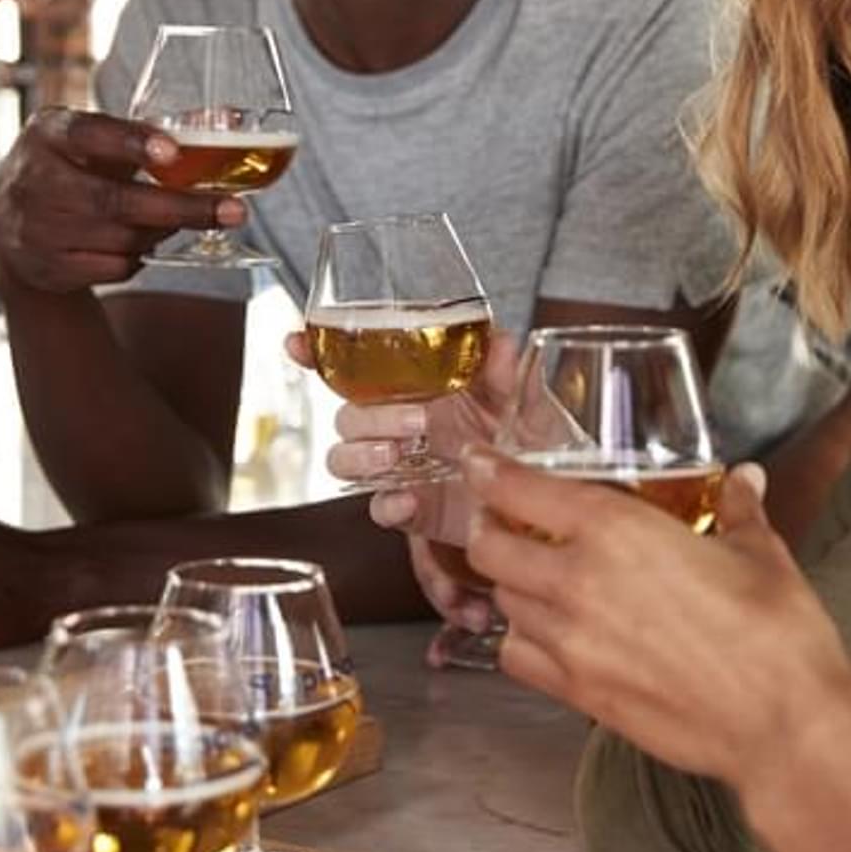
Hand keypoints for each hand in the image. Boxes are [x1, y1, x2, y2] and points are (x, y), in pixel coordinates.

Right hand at [0, 106, 240, 293]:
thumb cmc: (67, 168)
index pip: (89, 134)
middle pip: (115, 200)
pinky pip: (114, 268)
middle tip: (235, 211)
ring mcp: (35, 228)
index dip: (131, 143)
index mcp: (49, 133)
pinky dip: (139, 257)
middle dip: (182, 208)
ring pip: (122, 238)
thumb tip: (221, 119)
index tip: (172, 153)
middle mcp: (34, 180)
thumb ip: (141, 133)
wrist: (8, 222)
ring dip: (161, 232)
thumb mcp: (88, 139)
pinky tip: (140, 242)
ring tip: (177, 218)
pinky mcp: (45, 267)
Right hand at [296, 328, 520, 541]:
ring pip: (348, 459)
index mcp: (424, 386)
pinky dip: (389, 506)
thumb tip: (500, 343)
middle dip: (369, 415)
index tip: (297, 345)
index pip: (360, 366)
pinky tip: (407, 501)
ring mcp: (405, 467)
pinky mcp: (417, 508)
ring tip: (396, 457)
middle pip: (349, 413)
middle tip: (414, 421)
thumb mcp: (530, 397)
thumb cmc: (538, 437)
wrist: (554, 498)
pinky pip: (382, 508)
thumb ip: (509, 370)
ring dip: (362, 456)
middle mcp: (404, 423)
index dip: (320, 353)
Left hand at [460, 446, 850, 787]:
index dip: (491, 472)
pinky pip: (517, 657)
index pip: (520, 490)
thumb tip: (746, 480)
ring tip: (535, 575)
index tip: (480, 463)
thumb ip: (740, 509)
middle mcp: (577, 581)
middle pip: (490, 548)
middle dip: (490, 528)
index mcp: (616, 530)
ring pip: (502, 601)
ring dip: (510, 583)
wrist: (782, 726)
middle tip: (504, 519)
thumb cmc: (776, 634)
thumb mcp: (760, 554)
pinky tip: (549, 633)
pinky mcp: (577, 693)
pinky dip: (521, 640)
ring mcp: (571, 643)